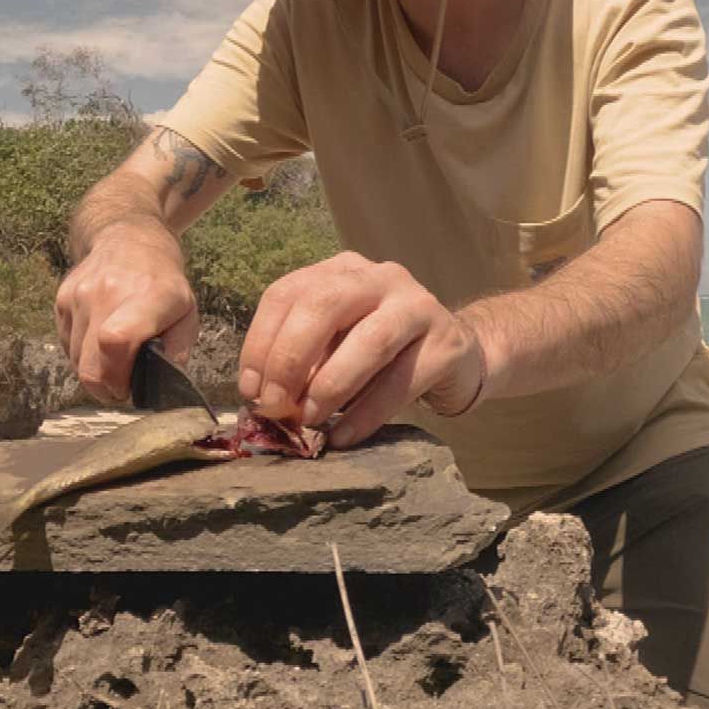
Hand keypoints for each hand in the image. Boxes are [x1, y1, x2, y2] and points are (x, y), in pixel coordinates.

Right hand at [54, 227, 199, 402]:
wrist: (128, 237)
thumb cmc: (163, 281)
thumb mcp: (187, 312)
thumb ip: (177, 351)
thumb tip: (158, 384)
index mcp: (147, 296)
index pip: (115, 341)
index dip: (119, 378)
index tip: (131, 387)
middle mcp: (107, 293)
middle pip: (89, 366)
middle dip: (106, 388)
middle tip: (123, 385)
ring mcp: (79, 295)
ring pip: (76, 361)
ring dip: (94, 371)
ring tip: (114, 358)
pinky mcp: (62, 299)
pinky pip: (66, 345)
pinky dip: (82, 354)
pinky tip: (99, 340)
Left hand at [239, 252, 487, 446]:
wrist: (458, 357)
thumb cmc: (381, 353)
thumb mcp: (335, 346)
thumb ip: (302, 361)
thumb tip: (263, 396)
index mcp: (340, 271)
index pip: (286, 293)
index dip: (261, 341)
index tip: (250, 388)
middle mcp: (378, 277)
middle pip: (324, 306)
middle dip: (290, 359)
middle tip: (276, 405)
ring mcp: (417, 305)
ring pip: (368, 341)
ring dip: (330, 386)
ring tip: (309, 421)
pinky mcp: (446, 343)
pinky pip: (400, 382)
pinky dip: (366, 414)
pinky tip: (344, 436)